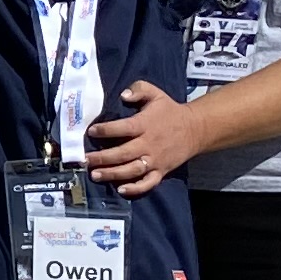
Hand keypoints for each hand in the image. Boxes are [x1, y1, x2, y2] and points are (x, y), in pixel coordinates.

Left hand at [82, 80, 198, 197]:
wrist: (195, 129)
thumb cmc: (170, 111)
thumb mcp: (155, 93)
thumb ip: (138, 89)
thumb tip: (123, 95)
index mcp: (145, 124)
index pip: (122, 128)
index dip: (105, 130)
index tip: (91, 131)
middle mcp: (148, 144)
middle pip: (122, 153)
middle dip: (102, 158)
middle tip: (85, 159)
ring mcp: (155, 160)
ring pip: (131, 170)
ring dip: (112, 174)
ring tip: (95, 175)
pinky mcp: (161, 171)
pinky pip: (148, 183)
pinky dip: (135, 189)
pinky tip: (121, 190)